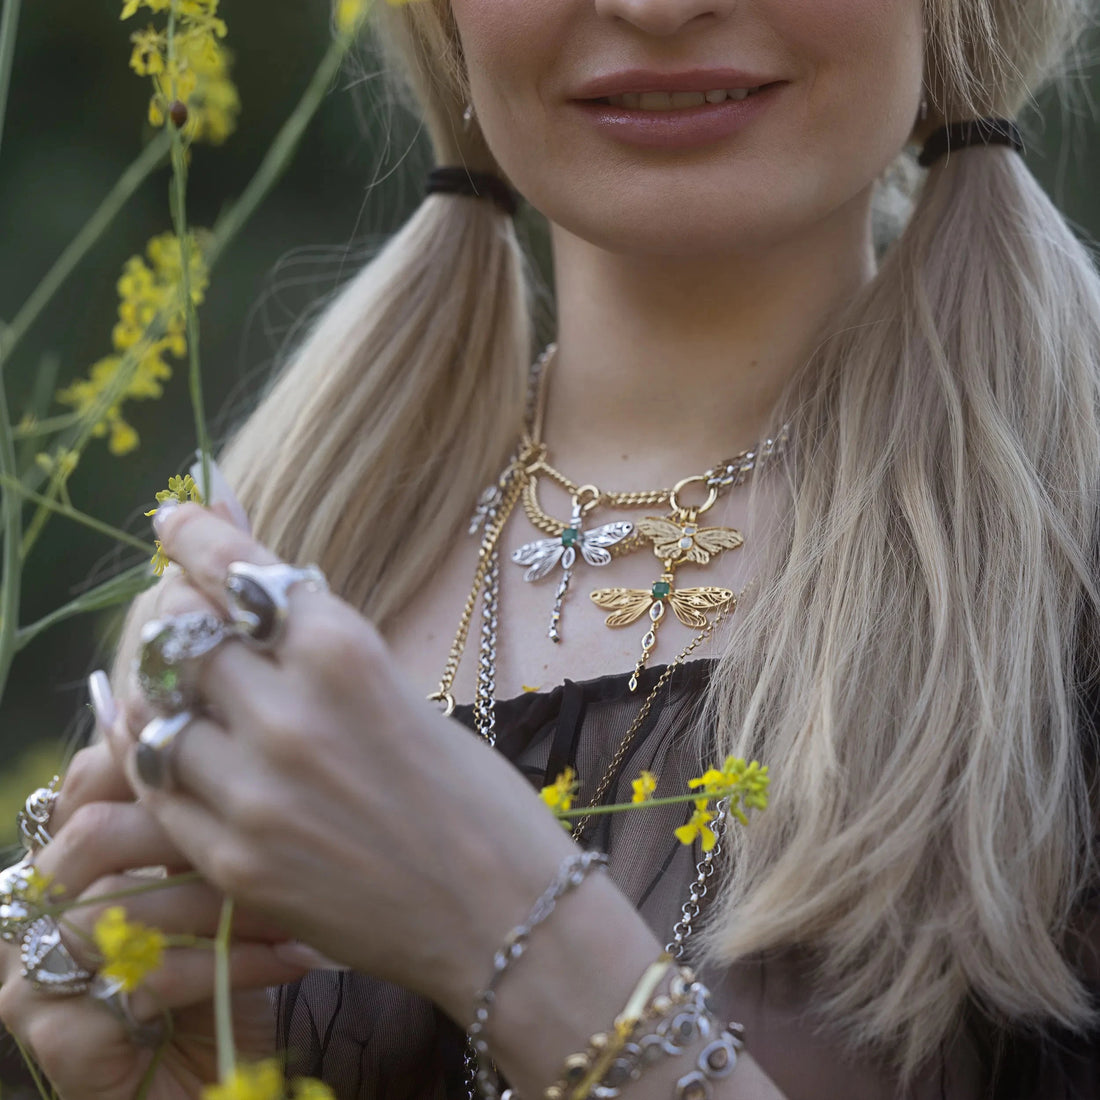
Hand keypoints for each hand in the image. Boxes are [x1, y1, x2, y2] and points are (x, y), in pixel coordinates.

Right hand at [0, 794, 314, 1098]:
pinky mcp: (57, 1040)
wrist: (215, 1083)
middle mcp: (29, 911)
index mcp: (61, 857)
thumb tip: (243, 739)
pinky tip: (288, 959)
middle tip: (278, 842)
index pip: (88, 780)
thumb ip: (206, 818)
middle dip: (197, 837)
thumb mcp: (220, 879)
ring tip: (296, 907)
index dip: (160, 769)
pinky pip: (143, 981)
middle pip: (94, 835)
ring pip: (119, 909)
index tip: (243, 769)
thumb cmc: (223, 966)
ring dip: (225, 905)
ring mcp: (30, 977)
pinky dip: (227, 965)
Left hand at [111, 504, 579, 1021]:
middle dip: (173, 606)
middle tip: (179, 604)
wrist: (502, 914)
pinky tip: (166, 745)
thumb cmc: (475, 796)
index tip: (176, 517)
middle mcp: (288, 714)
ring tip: (176, 683)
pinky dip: (155, 757)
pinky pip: (158, 790)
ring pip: (151, 712)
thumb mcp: (403, 693)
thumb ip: (324, 648)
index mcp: (346, 654)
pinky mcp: (233, 862)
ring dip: (158, 688)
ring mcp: (252, 794)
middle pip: (180, 633)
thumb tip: (263, 592)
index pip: (238, 572)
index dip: (198, 536)